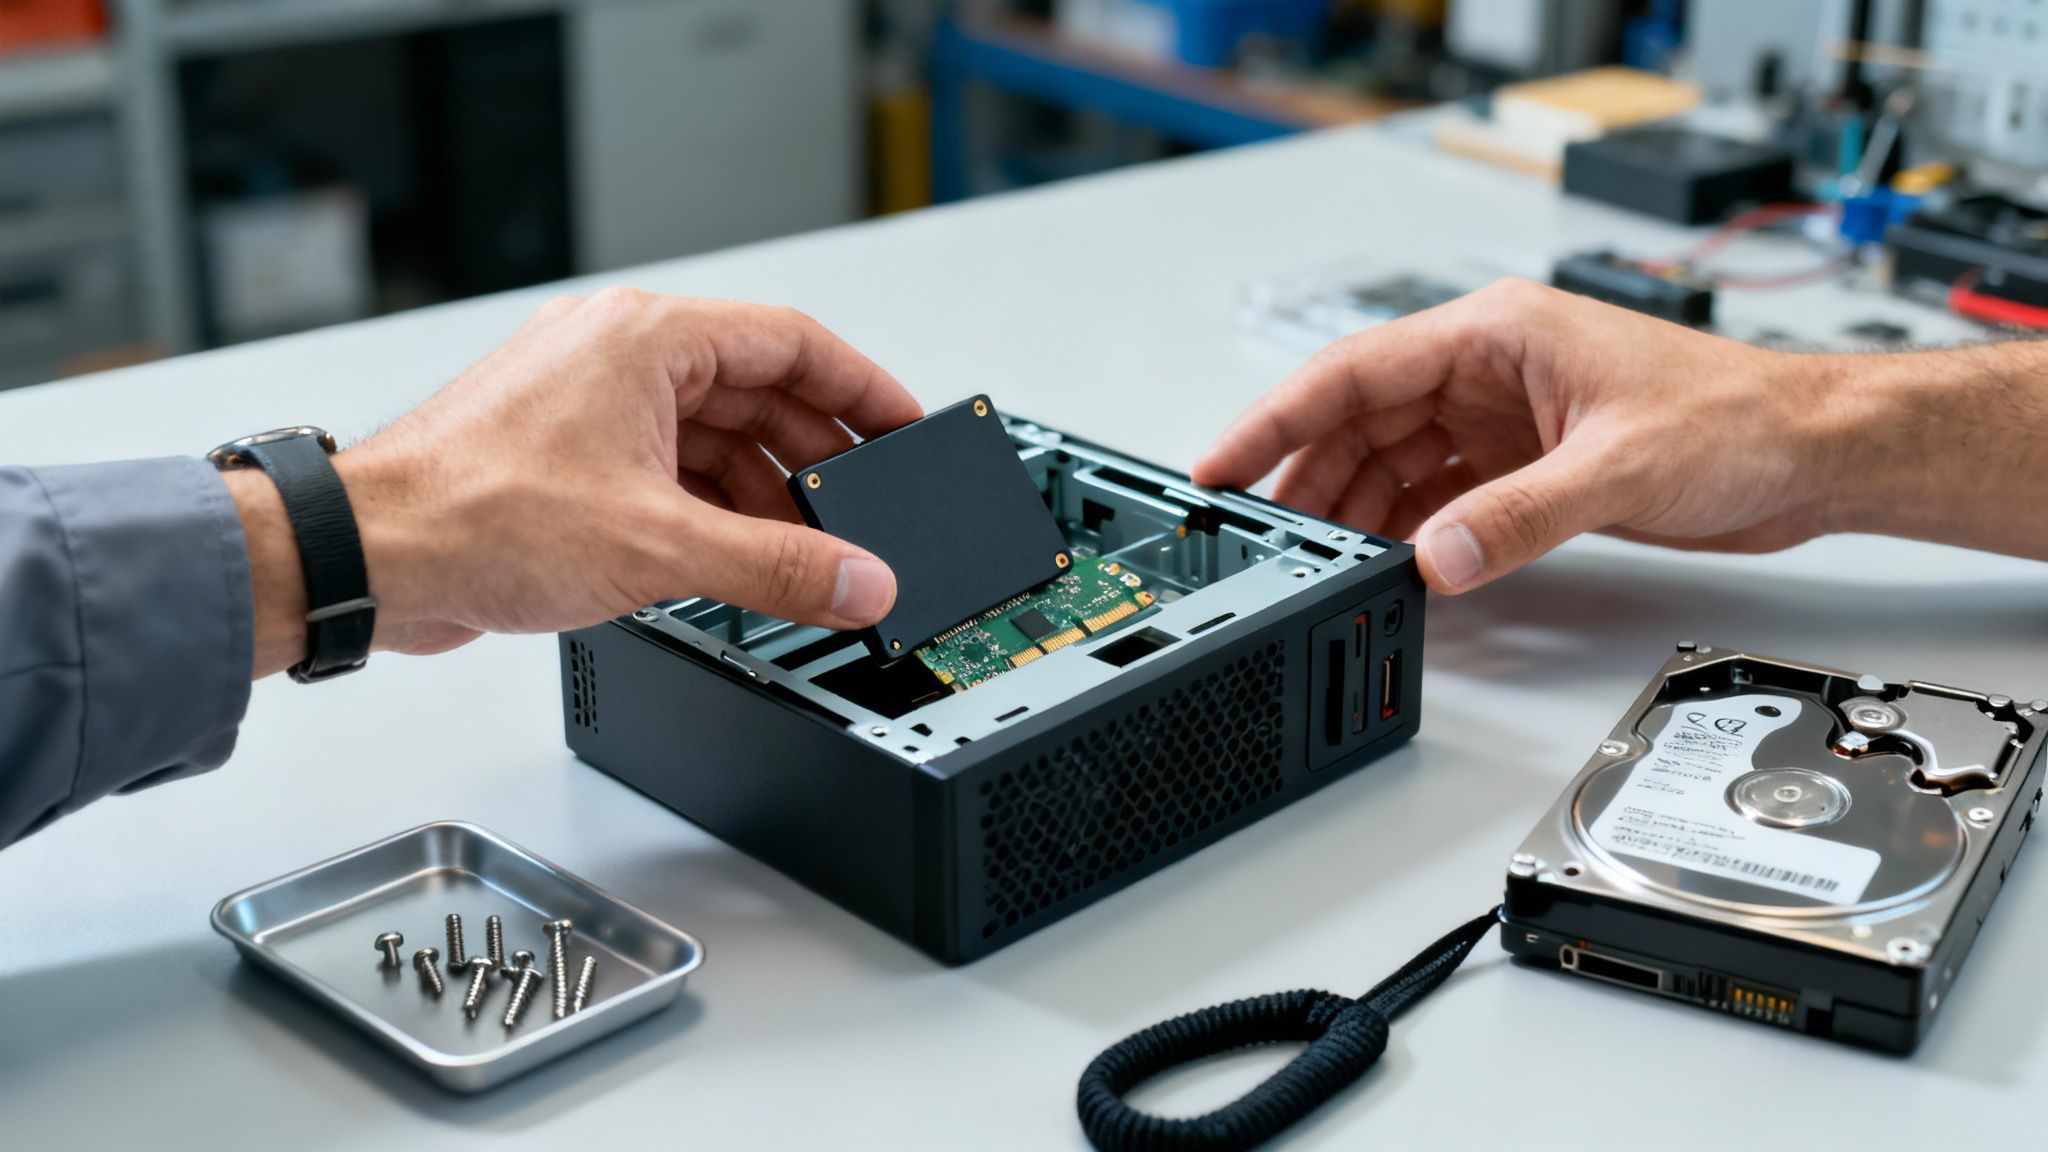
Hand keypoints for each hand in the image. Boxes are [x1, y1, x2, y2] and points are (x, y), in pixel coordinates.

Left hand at [229, 290, 921, 674]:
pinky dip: (711, 509)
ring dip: (762, 492)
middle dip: (814, 456)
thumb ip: (778, 567)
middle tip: (865, 507)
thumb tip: (860, 580)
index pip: (791, 342)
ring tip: (807, 550)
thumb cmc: (473, 514)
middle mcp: (618, 356)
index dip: (862, 388)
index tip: (906, 425)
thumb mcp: (659, 544)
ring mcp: (589, 404)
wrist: (370, 557)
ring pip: (710, 435)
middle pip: (755, 391)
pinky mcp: (567, 454)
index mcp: (645, 338)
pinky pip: (668, 468)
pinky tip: (738, 557)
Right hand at [1194, 278, 1851, 592]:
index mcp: (1497, 334)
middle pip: (1361, 421)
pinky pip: (1439, 495)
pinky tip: (1388, 562)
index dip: (1275, 418)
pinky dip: (1408, 530)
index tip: (1222, 462)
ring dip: (1357, 511)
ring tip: (1321, 560)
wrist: (1811, 455)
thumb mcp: (1619, 468)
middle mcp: (1489, 370)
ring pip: (1393, 462)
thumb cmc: (1740, 419)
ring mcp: (1504, 418)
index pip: (1354, 371)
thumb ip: (1520, 518)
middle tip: (1265, 536)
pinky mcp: (1525, 464)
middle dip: (1309, 480)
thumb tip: (1437, 556)